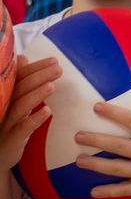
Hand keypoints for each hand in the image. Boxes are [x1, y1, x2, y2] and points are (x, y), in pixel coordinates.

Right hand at [0, 55, 60, 171]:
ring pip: (20, 107)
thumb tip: (24, 59)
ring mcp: (6, 123)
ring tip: (51, 86)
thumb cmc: (10, 124)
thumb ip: (21, 82)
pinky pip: (22, 128)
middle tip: (57, 69)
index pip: (19, 77)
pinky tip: (47, 111)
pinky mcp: (11, 139)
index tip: (54, 60)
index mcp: (7, 95)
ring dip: (35, 95)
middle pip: (20, 88)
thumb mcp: (16, 101)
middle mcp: (3, 106)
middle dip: (39, 77)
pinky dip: (34, 119)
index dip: (35, 68)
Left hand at [74, 80, 130, 198]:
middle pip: (118, 146)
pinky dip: (109, 192)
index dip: (114, 113)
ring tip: (78, 160)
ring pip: (116, 168)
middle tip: (78, 136)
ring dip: (96, 165)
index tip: (97, 106)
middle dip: (96, 140)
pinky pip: (125, 190)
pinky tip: (93, 192)